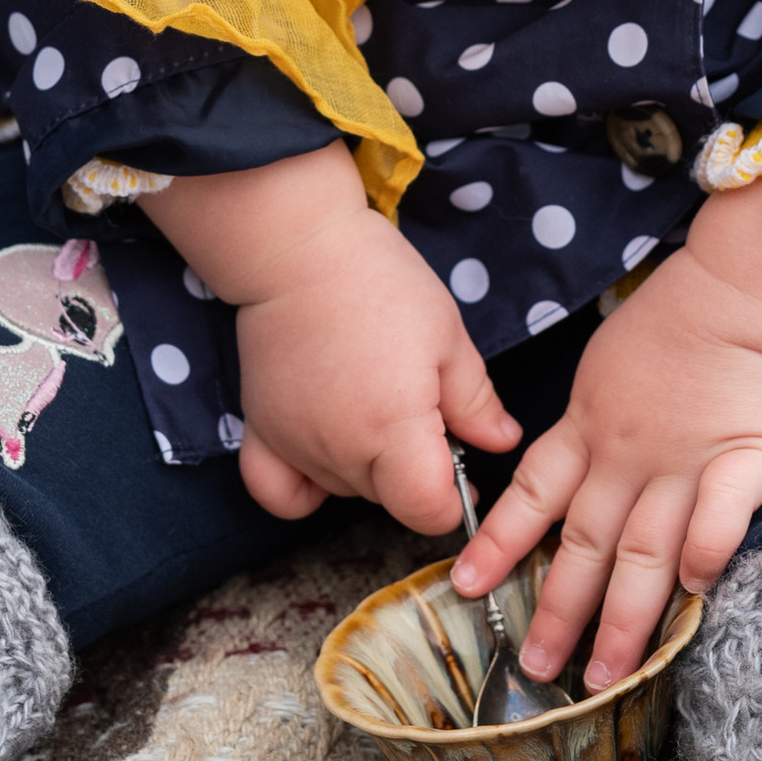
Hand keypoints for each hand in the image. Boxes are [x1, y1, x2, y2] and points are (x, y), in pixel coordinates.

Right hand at [143, 142, 517, 528]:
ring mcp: (295, 445)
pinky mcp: (260, 431)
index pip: (426, 511)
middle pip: (388, 499)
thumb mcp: (448, 335)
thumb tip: (501, 442)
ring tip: (376, 409)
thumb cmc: (381, 284)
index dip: (453, 501)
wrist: (300, 250)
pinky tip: (324, 457)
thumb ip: (476, 400)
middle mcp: (340, 451)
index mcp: (394, 430)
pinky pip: (278, 492)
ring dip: (367, 470)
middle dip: (414, 473)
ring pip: (343, 491)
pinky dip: (303, 490)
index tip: (463, 471)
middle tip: (422, 414)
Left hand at [451, 178, 761, 694]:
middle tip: (536, 670)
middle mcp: (628, 456)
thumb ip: (596, 418)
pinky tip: (694, 592)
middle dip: (557, 612)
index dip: (498, 544)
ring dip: (623, 619)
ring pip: (644, 553)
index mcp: (591, 426)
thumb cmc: (687, 312)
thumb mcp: (613, 360)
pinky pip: (720, 517)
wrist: (751, 282)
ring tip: (605, 675)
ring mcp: (685, 461)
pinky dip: (704, 554)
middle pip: (586, 545)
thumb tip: (581, 462)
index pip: (532, 495)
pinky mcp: (745, 458)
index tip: (465, 586)